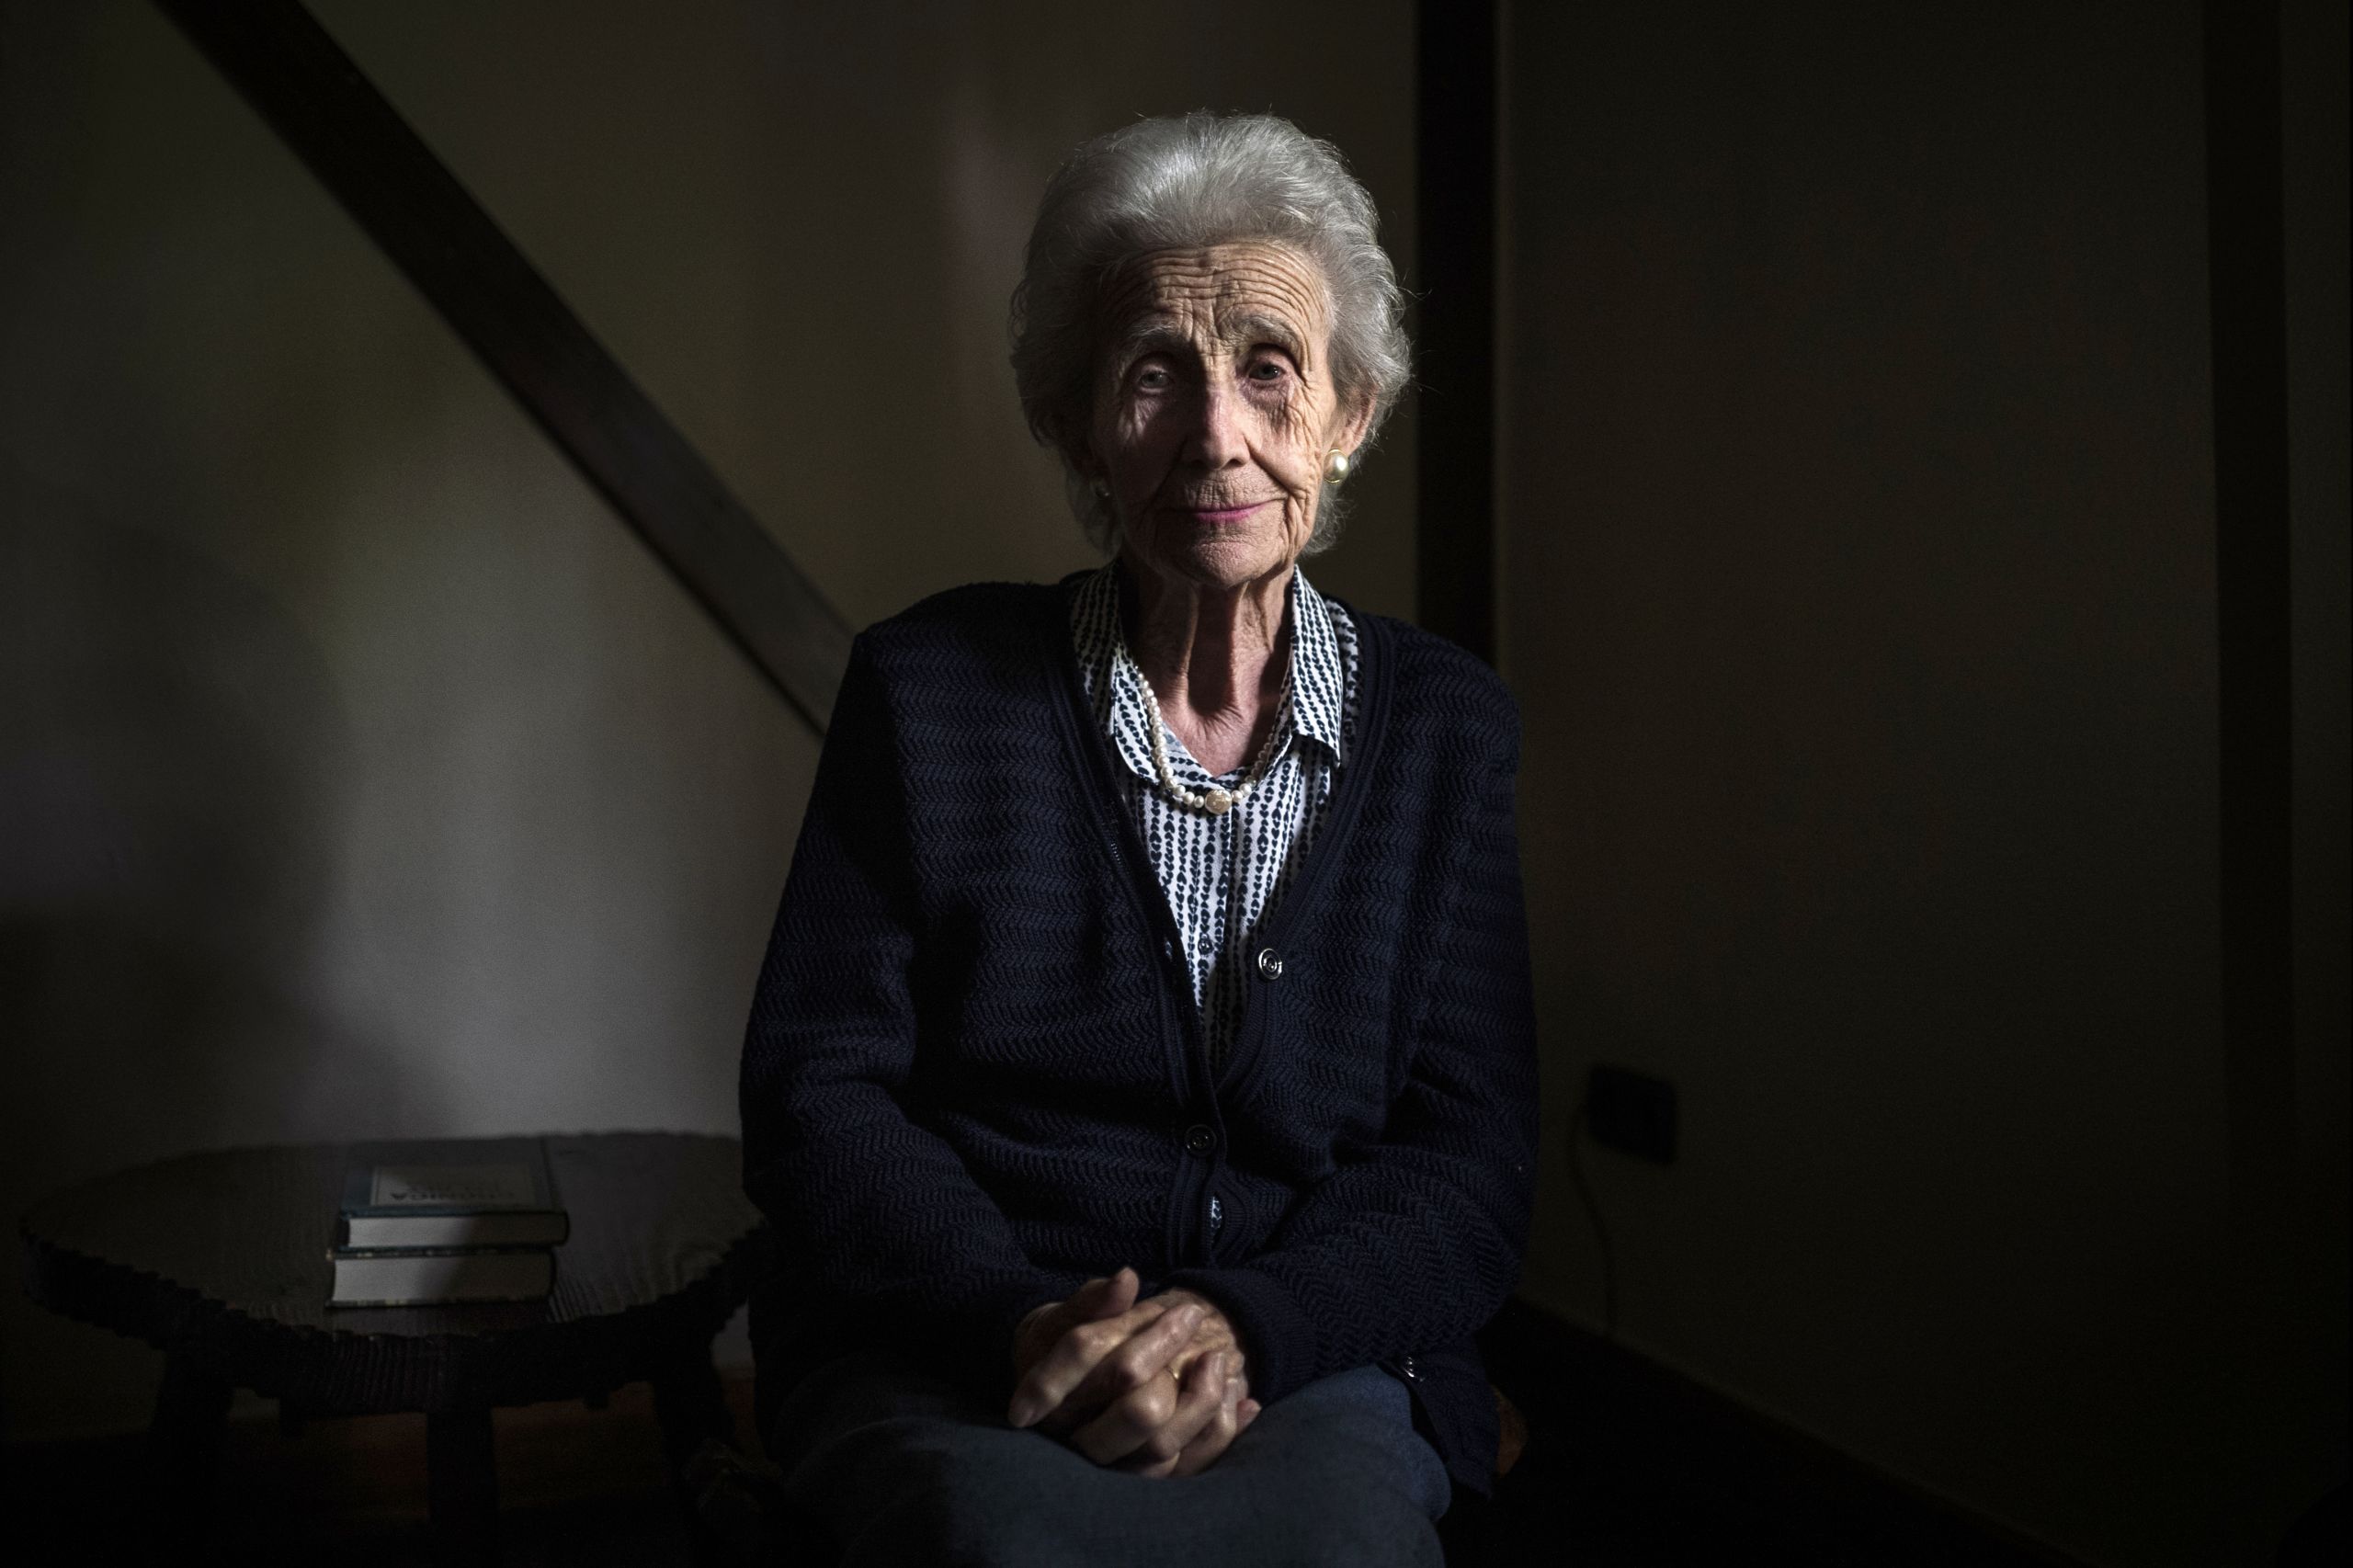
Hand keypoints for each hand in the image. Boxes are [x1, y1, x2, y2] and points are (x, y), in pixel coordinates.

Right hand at [1007, 1268, 1260, 1476]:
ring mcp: (1109, 1463)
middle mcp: (1075, 1437)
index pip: (1095, 1361)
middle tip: (1197, 1320)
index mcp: (1049, 1394)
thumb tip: (1126, 1279)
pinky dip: (1218, 1435)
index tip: (1188, 1310)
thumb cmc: (1059, 1345)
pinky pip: (1185, 1469)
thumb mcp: (1064, 1318)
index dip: (1149, 1334)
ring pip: (1163, 1447)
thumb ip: (1093, 1300)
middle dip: (1175, 1360)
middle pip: (1137, 1410)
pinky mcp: (1137, 1478)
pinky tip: (1240, 1400)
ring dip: (1204, 1402)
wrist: (1051, 1393)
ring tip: (1219, 1360)